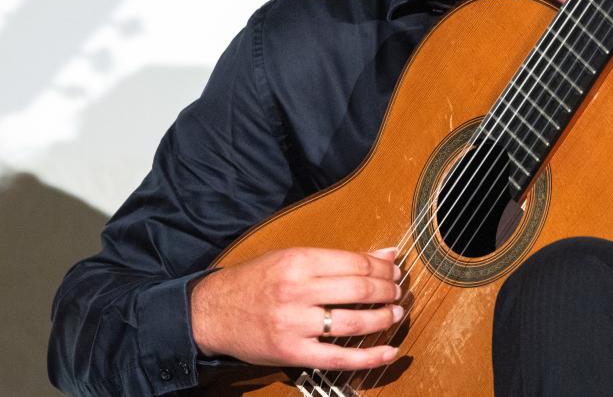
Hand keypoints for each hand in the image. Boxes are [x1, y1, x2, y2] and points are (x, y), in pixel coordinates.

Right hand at [190, 246, 403, 369]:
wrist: (213, 312)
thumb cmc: (255, 281)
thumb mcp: (292, 257)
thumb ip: (339, 258)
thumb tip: (387, 253)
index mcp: (299, 261)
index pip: (356, 263)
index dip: (383, 268)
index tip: (395, 270)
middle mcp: (297, 291)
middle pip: (359, 289)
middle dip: (388, 290)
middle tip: (399, 291)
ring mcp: (295, 324)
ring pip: (353, 322)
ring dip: (383, 318)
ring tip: (395, 313)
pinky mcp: (292, 353)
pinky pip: (339, 358)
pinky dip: (369, 357)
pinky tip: (389, 351)